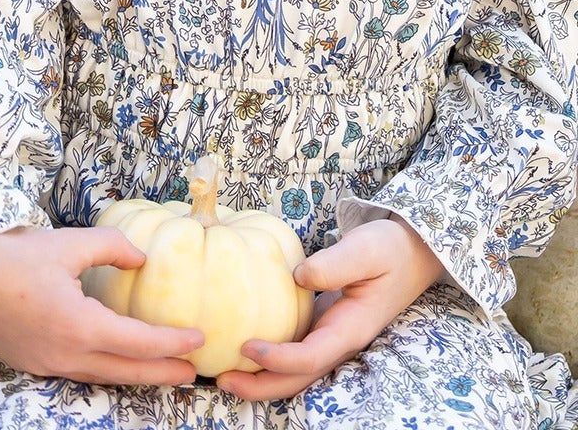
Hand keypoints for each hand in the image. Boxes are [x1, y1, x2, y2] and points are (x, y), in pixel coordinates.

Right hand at [0, 227, 202, 386]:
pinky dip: (104, 370)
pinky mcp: (32, 363)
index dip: (171, 342)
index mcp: (78, 324)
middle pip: (125, 370)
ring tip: (161, 371)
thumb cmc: (14, 254)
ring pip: (102, 377)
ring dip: (134, 374)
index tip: (198, 339)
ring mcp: (47, 364)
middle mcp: (65, 354)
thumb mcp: (68, 242)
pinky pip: (78, 373)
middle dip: (162, 372)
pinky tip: (114, 361)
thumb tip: (142, 259)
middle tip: (192, 373)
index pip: (137, 341)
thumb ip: (111, 248)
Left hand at [218, 216, 443, 401]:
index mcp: (351, 328)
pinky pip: (296, 349)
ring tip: (224, 372)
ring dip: (262, 377)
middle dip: (261, 385)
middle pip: (299, 377)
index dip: (278, 358)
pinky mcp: (324, 324)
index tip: (246, 346)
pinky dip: (271, 356)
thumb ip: (335, 264)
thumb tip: (298, 276)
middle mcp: (340, 340)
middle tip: (221, 379)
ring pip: (296, 369)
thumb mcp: (366, 249)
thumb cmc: (389, 249)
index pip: (311, 357)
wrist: (412, 252)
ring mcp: (332, 335)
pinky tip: (245, 344)